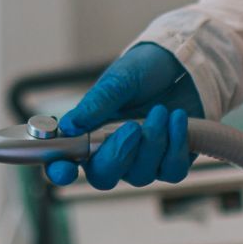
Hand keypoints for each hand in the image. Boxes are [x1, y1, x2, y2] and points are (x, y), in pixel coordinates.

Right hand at [47, 44, 202, 187]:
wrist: (182, 66)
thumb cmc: (144, 71)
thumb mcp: (119, 80)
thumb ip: (95, 104)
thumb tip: (68, 126)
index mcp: (89, 133)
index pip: (64, 162)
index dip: (59, 171)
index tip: (66, 169)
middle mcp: (112, 153)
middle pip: (104, 177)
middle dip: (118, 155)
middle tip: (133, 127)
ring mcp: (141, 162)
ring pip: (141, 175)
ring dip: (153, 142)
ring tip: (161, 111)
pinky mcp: (170, 163)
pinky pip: (172, 170)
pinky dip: (176, 145)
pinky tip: (177, 120)